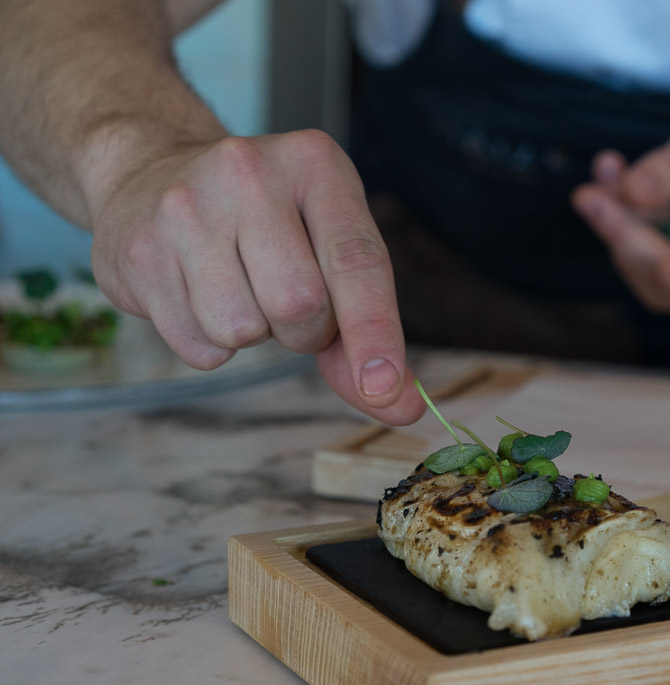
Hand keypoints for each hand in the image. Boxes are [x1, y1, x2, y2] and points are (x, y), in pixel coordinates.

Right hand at [88, 130, 423, 424]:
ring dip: (255, 336)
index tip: (385, 388)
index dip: (375, 332)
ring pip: (243, 330)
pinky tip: (198, 294)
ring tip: (241, 289)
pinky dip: (211, 345)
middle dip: (306, 331)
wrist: (150, 176)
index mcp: (316, 164)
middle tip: (290, 305)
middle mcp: (248, 172)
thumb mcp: (328, 248)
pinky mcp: (139, 253)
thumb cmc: (267, 225)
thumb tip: (397, 404)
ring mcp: (185, 210)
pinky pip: (198, 349)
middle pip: (300, 304)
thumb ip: (365, 329)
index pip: (357, 262)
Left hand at [570, 125, 669, 329]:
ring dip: (611, 217)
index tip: (669, 268)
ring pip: (632, 260)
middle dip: (629, 236)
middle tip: (593, 197)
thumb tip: (633, 190)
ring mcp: (663, 281)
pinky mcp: (635, 261)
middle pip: (662, 279)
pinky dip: (608, 202)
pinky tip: (608, 167)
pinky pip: (617, 236)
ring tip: (608, 168)